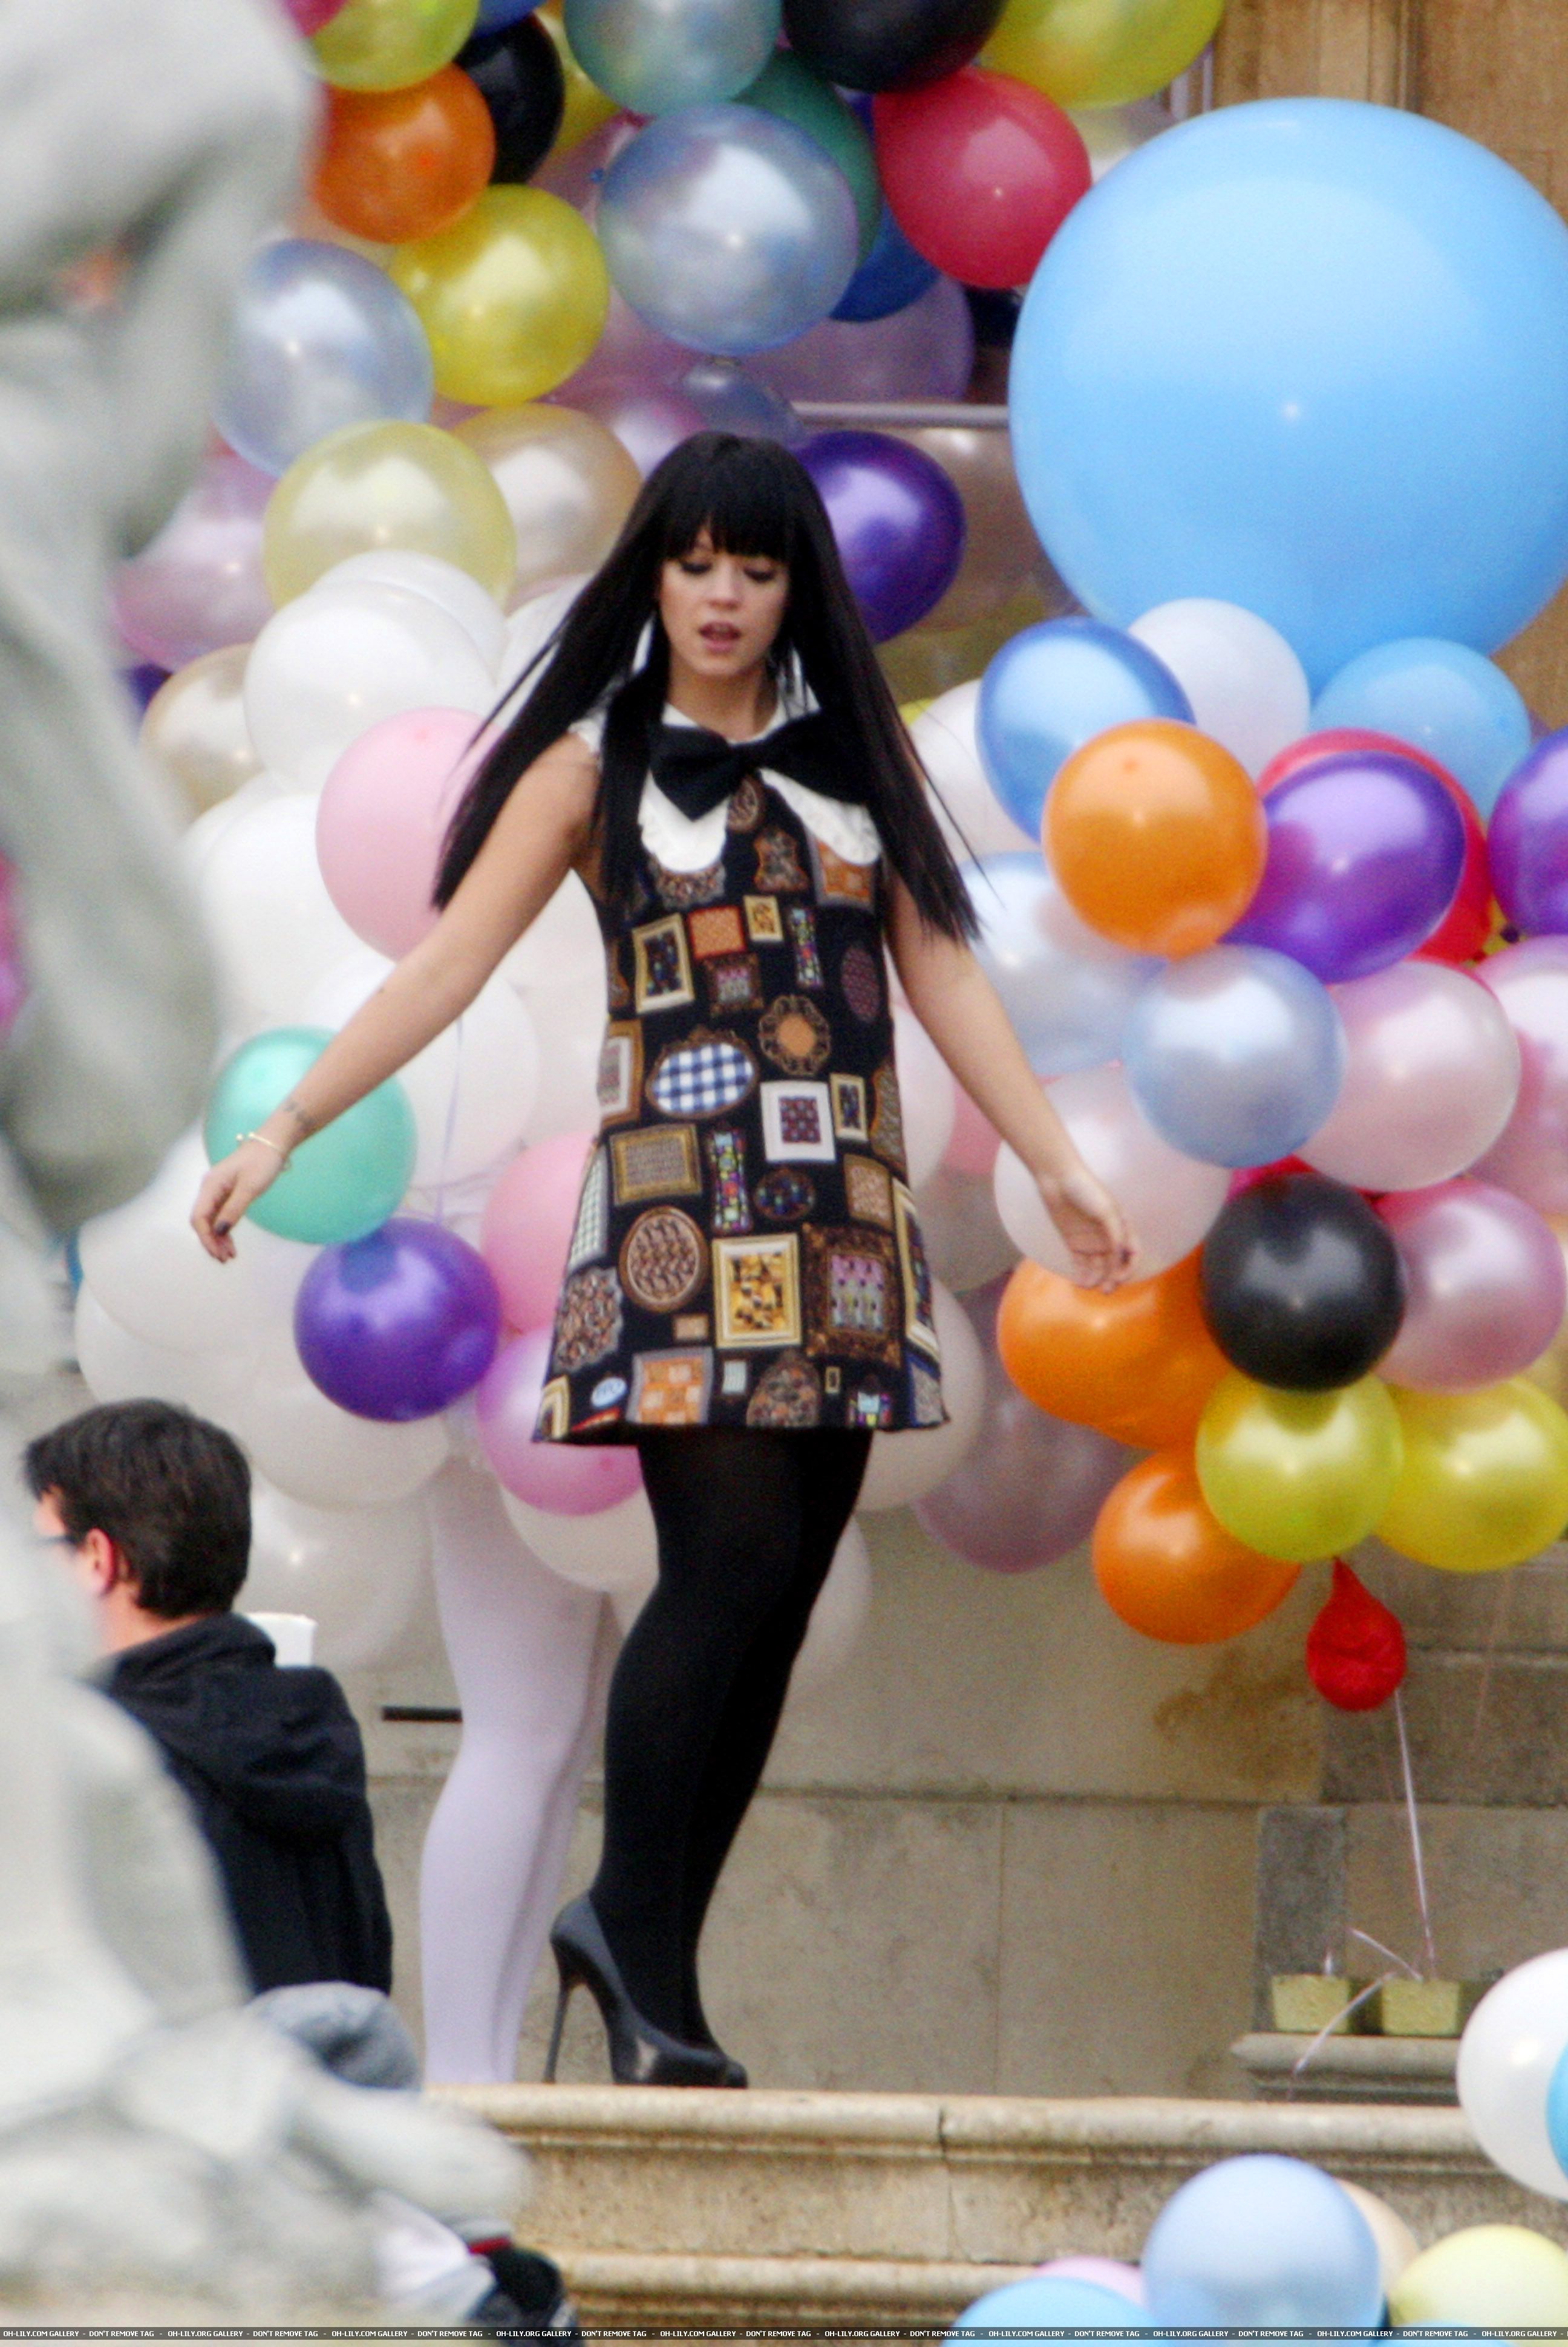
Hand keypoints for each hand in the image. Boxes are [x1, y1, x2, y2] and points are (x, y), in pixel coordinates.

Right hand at [192, 1138, 286, 1261]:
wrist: (272, 1145)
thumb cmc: (262, 1162)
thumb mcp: (250, 1188)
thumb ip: (234, 1210)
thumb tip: (219, 1231)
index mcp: (210, 1186)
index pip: (199, 1217)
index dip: (206, 1238)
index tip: (218, 1253)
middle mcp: (209, 1189)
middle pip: (202, 1221)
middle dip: (211, 1241)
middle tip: (225, 1259)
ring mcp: (217, 1192)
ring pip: (211, 1221)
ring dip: (218, 1238)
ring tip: (230, 1255)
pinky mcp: (227, 1194)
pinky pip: (221, 1216)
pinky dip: (225, 1230)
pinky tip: (231, 1242)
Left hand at [1037, 1162, 1136, 1292]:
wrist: (1058, 1179)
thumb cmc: (1087, 1190)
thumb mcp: (1107, 1210)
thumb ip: (1116, 1234)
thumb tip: (1120, 1256)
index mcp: (1122, 1228)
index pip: (1133, 1255)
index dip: (1129, 1268)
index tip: (1119, 1277)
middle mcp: (1108, 1237)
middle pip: (1115, 1265)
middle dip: (1112, 1279)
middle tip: (1105, 1290)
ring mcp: (1091, 1241)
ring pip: (1098, 1268)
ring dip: (1096, 1280)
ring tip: (1089, 1286)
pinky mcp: (1074, 1243)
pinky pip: (1081, 1265)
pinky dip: (1082, 1275)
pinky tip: (1080, 1283)